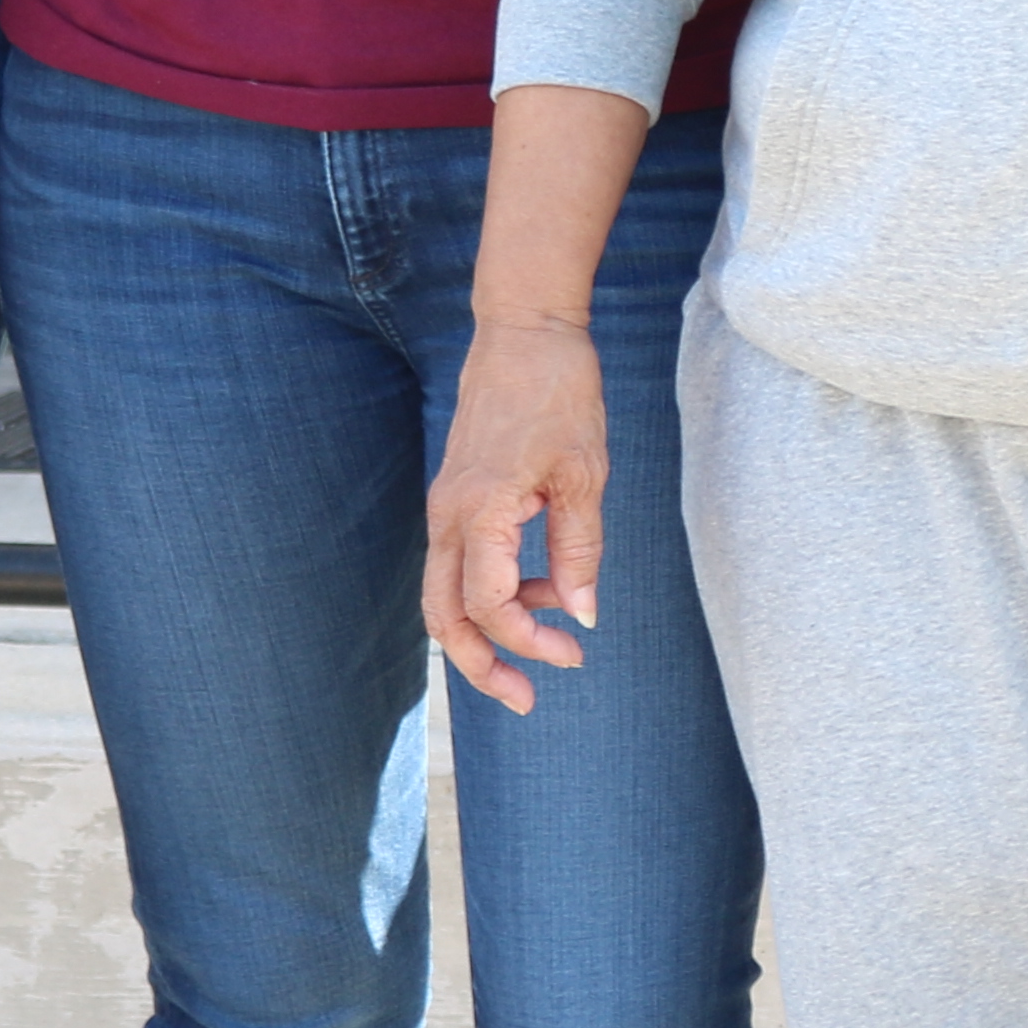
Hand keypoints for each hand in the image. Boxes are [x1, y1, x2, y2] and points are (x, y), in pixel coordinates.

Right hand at [421, 315, 611, 712]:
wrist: (524, 327)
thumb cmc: (558, 391)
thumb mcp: (584, 474)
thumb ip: (578, 551)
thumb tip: (581, 616)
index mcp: (478, 512)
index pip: (489, 607)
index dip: (527, 642)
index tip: (572, 651)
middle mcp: (448, 515)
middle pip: (443, 617)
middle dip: (480, 667)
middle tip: (526, 700)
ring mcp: (446, 505)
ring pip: (445, 594)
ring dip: (487, 631)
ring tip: (548, 642)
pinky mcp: (456, 495)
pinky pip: (460, 563)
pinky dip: (491, 590)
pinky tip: (541, 588)